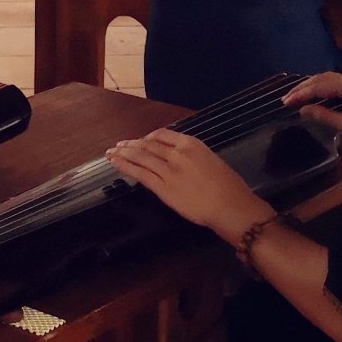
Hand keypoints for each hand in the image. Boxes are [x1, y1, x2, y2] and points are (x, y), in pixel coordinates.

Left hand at [106, 129, 266, 237]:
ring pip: (140, 157)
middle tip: (119, 145)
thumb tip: (178, 158)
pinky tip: (115, 163)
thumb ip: (192, 156)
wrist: (230, 206)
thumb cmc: (229, 187)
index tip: (139, 140)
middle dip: (130, 144)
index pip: (161, 135)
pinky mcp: (162, 188)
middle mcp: (176, 154)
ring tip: (111, 153)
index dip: (147, 137)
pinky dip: (125, 166)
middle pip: (147, 145)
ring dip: (123, 153)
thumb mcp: (211, 160)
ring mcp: (168, 170)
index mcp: (190, 144)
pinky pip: (139, 173)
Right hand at [284, 72, 341, 148]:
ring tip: (300, 94)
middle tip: (288, 97)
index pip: (318, 86)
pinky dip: (324, 87)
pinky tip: (319, 94)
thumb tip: (303, 109)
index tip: (285, 101)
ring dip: (313, 86)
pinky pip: (339, 82)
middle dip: (304, 87)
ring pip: (331, 78)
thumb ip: (323, 116)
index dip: (300, 94)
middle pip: (323, 78)